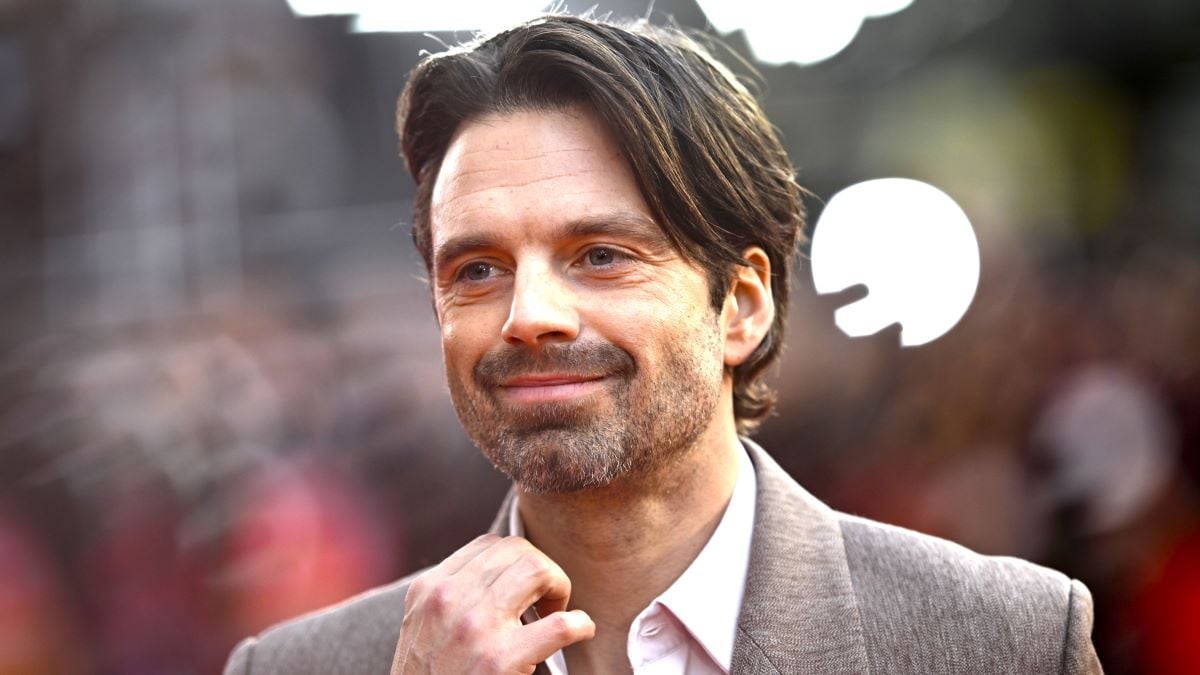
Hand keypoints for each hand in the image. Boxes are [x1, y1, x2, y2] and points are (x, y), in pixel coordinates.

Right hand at [391, 534, 595, 673]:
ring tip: (557, 613)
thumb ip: (453, 598)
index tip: (524, 588)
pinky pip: (560, 625)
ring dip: (559, 587)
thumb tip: (503, 577)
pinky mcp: (499, 660)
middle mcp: (448, 600)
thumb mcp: (425, 627)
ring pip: (538, 570)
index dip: (516, 561)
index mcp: (428, 589)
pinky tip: (580, 632)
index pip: (488, 546)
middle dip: (542, 570)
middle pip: (517, 550)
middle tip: (545, 602)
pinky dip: (580, 625)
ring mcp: (474, 628)